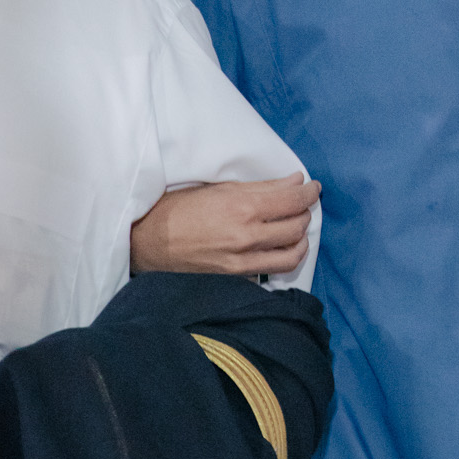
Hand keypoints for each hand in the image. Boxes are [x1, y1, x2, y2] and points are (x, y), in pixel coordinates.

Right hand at [130, 174, 320, 277]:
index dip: (309, 192)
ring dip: (301, 239)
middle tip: (302, 204)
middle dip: (305, 212)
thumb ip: (261, 187)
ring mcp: (242, 261)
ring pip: (292, 254)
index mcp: (242, 208)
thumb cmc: (177, 209)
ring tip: (296, 228)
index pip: (293, 201)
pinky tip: (281, 248)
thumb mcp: (218, 189)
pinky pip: (272, 270)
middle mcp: (246, 236)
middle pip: (297, 226)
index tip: (312, 187)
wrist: (146, 242)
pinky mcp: (236, 278)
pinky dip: (284, 257)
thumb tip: (295, 181)